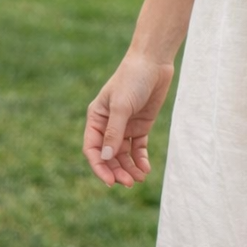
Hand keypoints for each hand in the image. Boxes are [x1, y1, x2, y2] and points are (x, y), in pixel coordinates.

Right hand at [83, 52, 174, 187]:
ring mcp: (125, 126)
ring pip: (124, 154)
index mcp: (96, 119)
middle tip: (128, 183)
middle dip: (117, 170)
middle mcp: (108, 125)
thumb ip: (114, 132)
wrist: (154, 62)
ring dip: (129, 168)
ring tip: (139, 179)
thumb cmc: (132, 79)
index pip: (92, 149)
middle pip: (109, 155)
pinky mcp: (141, 125)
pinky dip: (140, 159)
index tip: (110, 181)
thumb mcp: (121, 106)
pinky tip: (145, 169)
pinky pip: (138, 147)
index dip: (99, 167)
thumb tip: (106, 157)